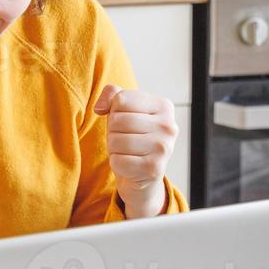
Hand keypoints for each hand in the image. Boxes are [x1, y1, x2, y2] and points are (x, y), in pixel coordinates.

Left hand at [93, 84, 177, 219]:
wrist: (143, 173)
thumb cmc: (133, 135)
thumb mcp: (124, 110)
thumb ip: (112, 95)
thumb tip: (99, 108)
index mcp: (164, 106)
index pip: (121, 99)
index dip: (114, 110)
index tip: (125, 119)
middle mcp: (168, 126)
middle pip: (117, 120)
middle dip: (112, 131)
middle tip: (124, 138)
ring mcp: (163, 148)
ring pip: (116, 141)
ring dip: (113, 147)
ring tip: (126, 150)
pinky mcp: (154, 169)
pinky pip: (117, 161)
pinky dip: (116, 163)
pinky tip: (128, 164)